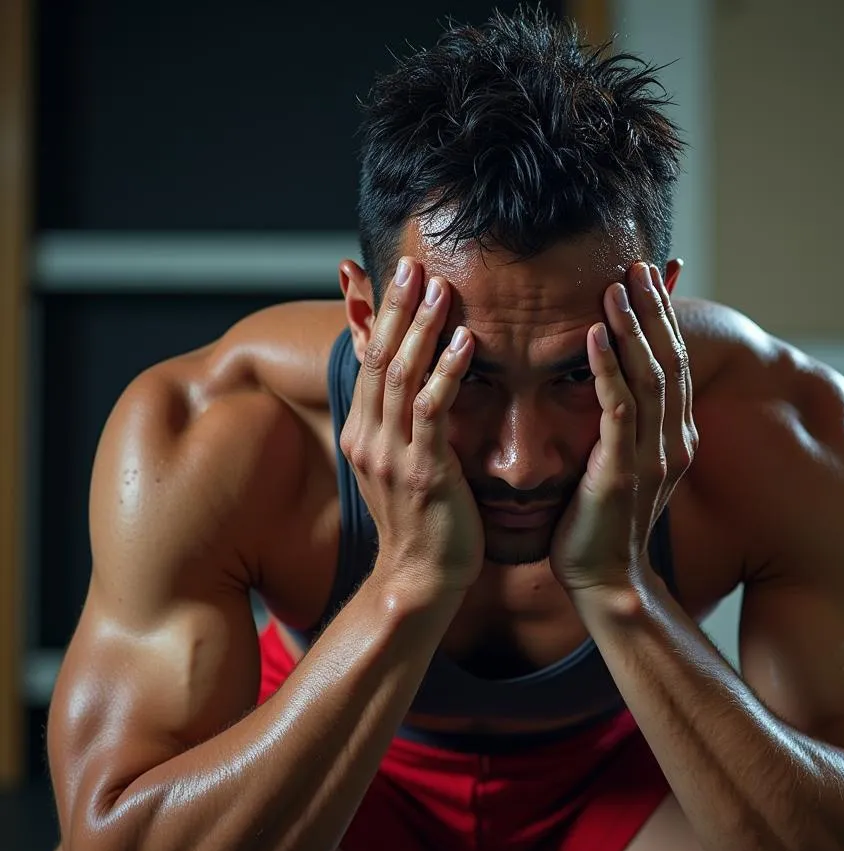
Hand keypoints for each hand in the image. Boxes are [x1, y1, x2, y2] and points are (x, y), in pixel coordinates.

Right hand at [340, 261, 484, 596]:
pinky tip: (467, 343)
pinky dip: (447, 373)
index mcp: (362, 434)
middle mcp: (368, 439)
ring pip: (401, 376)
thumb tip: (410, 384)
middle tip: (413, 263)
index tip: (390, 274)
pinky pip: (432, 411)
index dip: (377, 316)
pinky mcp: (423, 471)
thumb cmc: (421, 522)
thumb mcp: (400, 465)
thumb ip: (402, 420)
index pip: (366, 361)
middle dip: (396, 308)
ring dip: (421, 328)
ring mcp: (391, 455)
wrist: (420, 580)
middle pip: (378, 358)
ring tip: (439, 288)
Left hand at [550, 262, 697, 593]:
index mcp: (674, 439)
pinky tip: (592, 338)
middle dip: (653, 310)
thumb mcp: (624, 467)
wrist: (606, 582)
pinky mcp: (620, 475)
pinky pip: (616, 412)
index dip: (662, 319)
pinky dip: (606, 372)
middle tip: (636, 264)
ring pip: (647, 379)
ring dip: (631, 329)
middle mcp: (672, 443)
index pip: (672, 365)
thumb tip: (616, 391)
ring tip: (614, 286)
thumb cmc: (604, 525)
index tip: (646, 278)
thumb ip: (627, 427)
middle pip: (668, 361)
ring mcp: (650, 459)